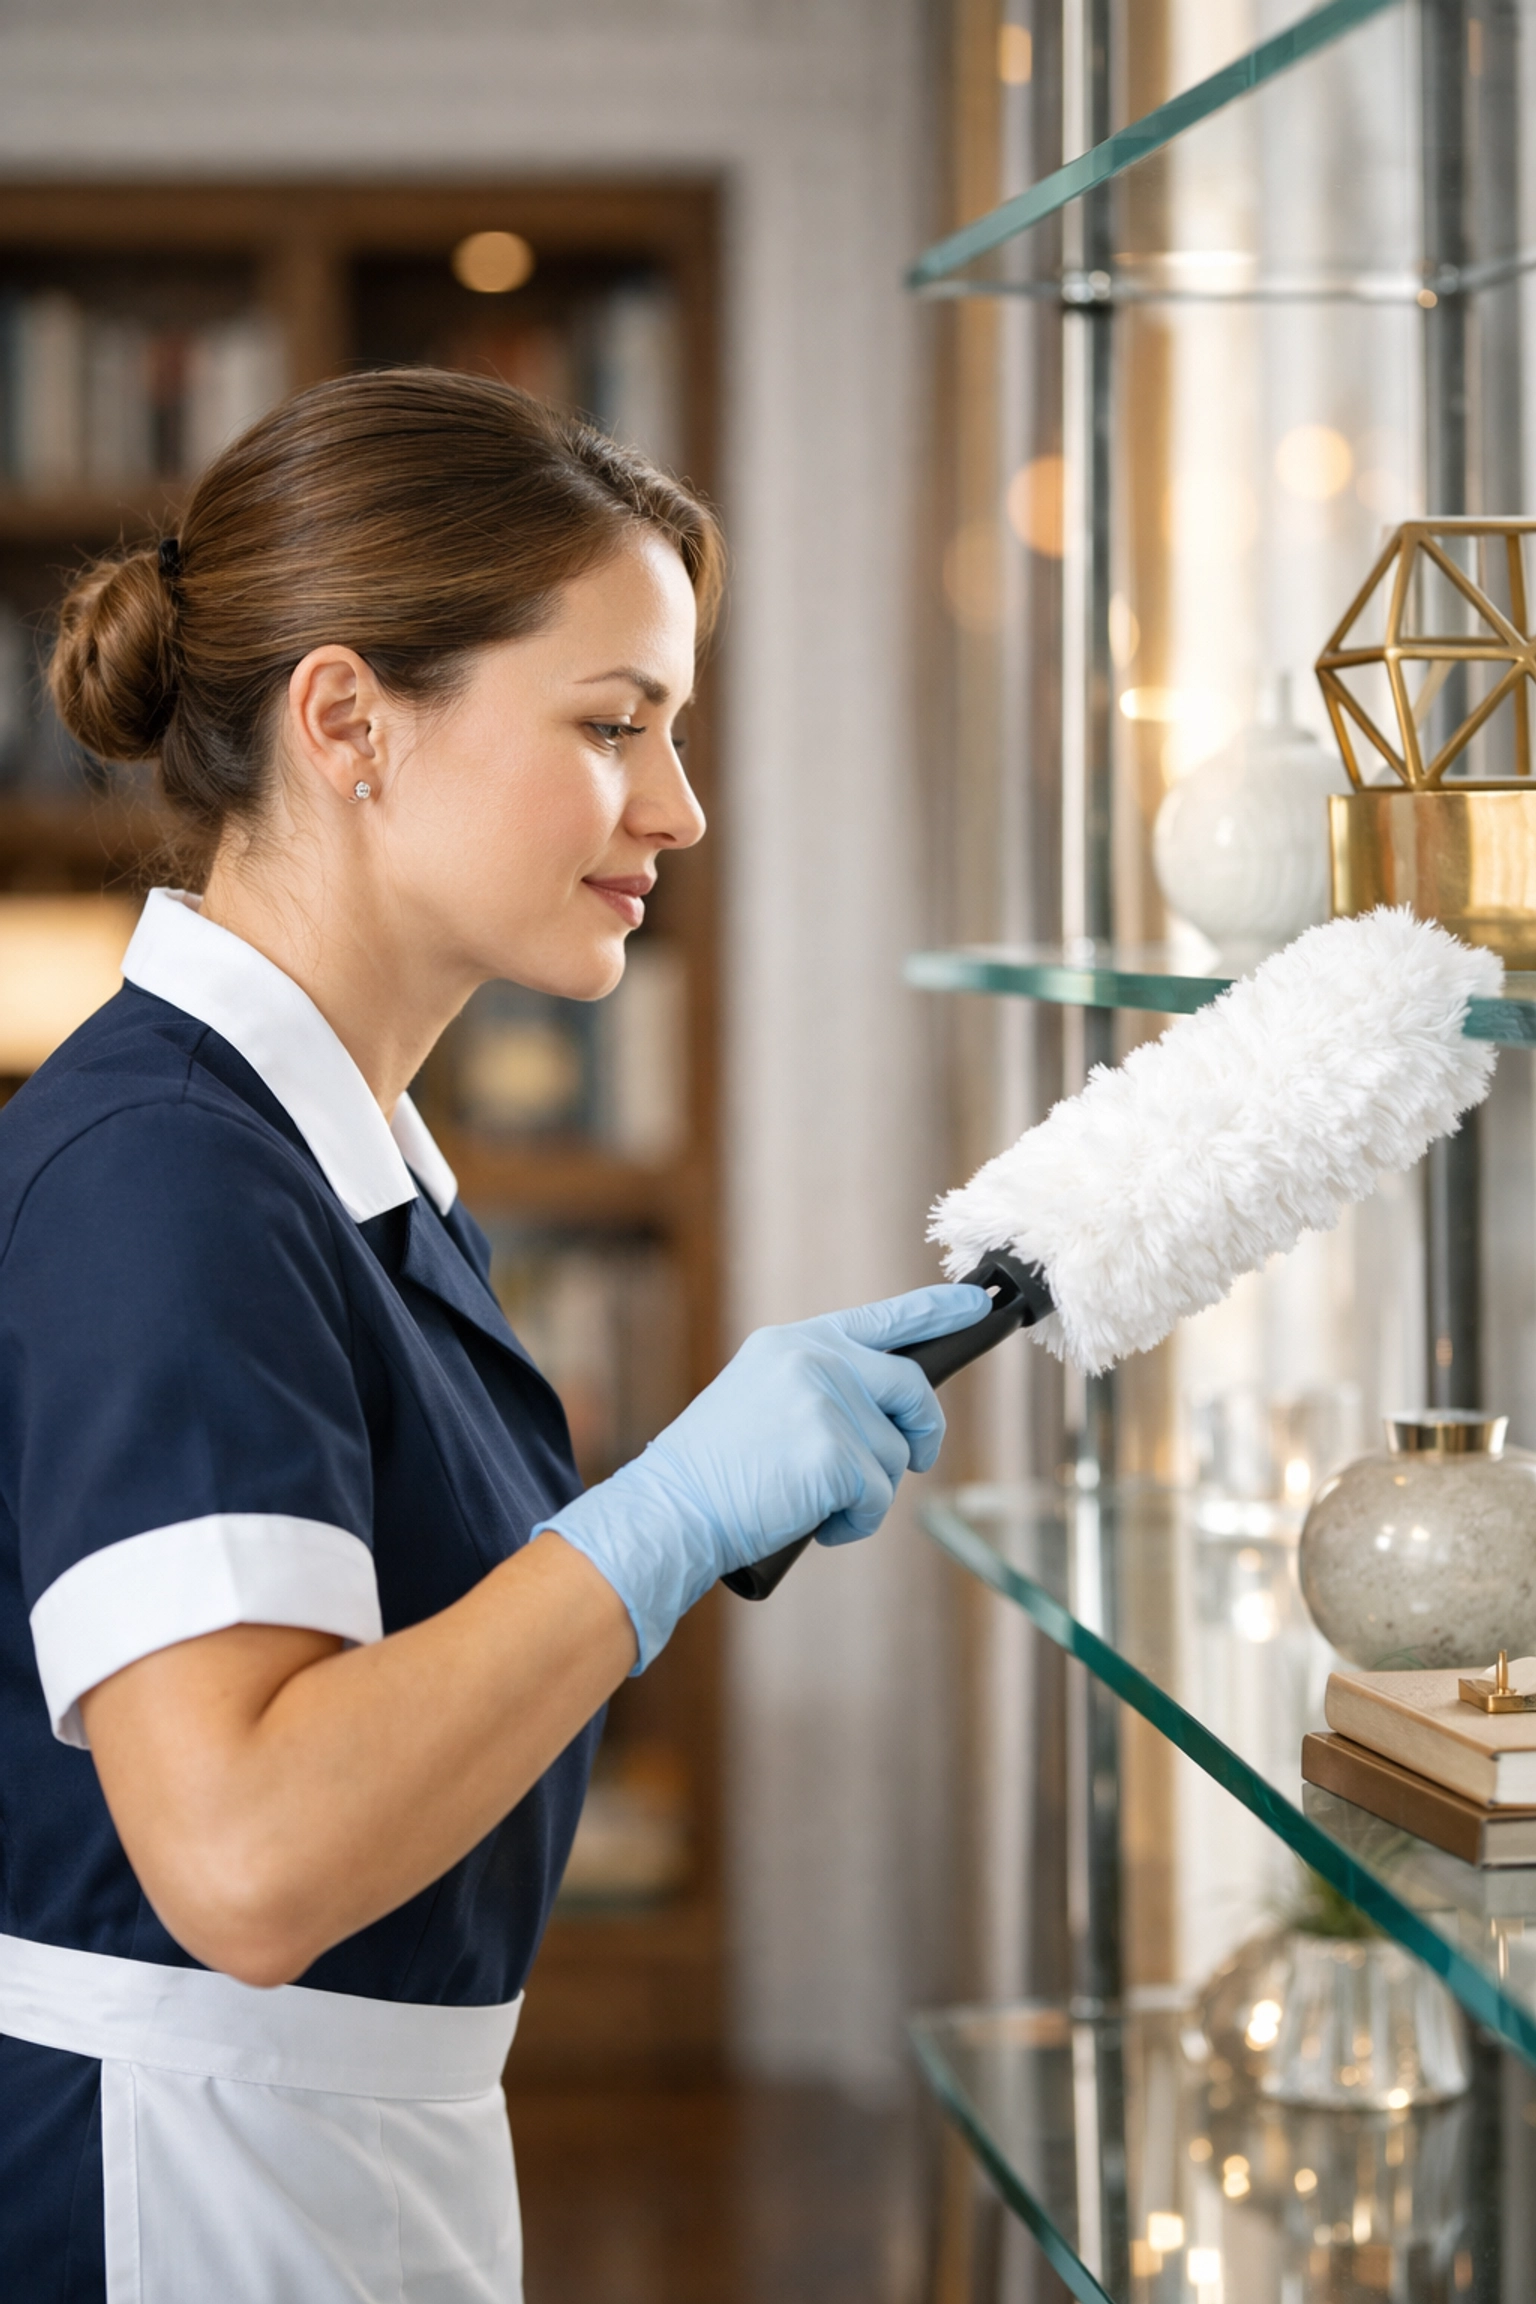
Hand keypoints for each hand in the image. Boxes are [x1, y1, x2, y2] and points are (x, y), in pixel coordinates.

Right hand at [542, 1282, 990, 1666]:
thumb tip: (886, 1408)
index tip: (976, 1303)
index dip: (937, 1309)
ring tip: (810, 1500)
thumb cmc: (713, 1470)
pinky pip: (879, 1497)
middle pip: (912, 1387)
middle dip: (922, 1430)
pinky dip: (854, 1523)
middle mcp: (816, 1360)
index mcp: (796, 1342)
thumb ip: (820, 1386)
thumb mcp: (763, 1397)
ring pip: (894, 1454)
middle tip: (915, 1458)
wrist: (670, 1509)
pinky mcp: (835, 1453)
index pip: (884, 1317)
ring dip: (866, 1492)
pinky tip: (812, 1522)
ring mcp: (827, 1403)